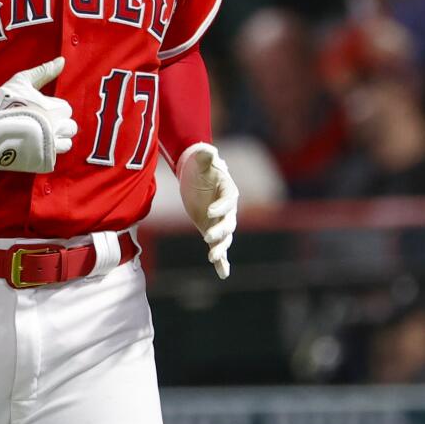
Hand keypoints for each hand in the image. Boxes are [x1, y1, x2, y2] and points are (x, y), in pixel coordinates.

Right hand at [0, 57, 77, 171]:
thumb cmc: (1, 101)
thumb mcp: (22, 81)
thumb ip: (44, 71)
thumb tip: (62, 61)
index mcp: (53, 109)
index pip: (67, 110)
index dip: (56, 109)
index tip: (43, 110)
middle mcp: (54, 128)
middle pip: (71, 128)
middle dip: (60, 125)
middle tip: (44, 123)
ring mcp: (47, 146)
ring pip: (65, 145)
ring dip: (57, 140)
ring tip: (41, 136)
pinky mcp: (39, 159)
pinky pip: (53, 158)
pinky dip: (47, 153)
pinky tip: (34, 146)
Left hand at [176, 142, 237, 278]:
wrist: (196, 177)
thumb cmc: (200, 167)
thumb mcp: (201, 160)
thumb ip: (205, 156)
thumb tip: (208, 150)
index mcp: (228, 192)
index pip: (228, 201)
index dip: (220, 207)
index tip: (209, 211)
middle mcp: (228, 210)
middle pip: (228, 223)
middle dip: (219, 231)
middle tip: (207, 237)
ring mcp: (221, 222)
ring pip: (225, 238)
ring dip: (221, 249)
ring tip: (212, 258)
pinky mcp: (212, 231)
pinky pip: (221, 248)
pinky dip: (222, 261)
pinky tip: (223, 273)